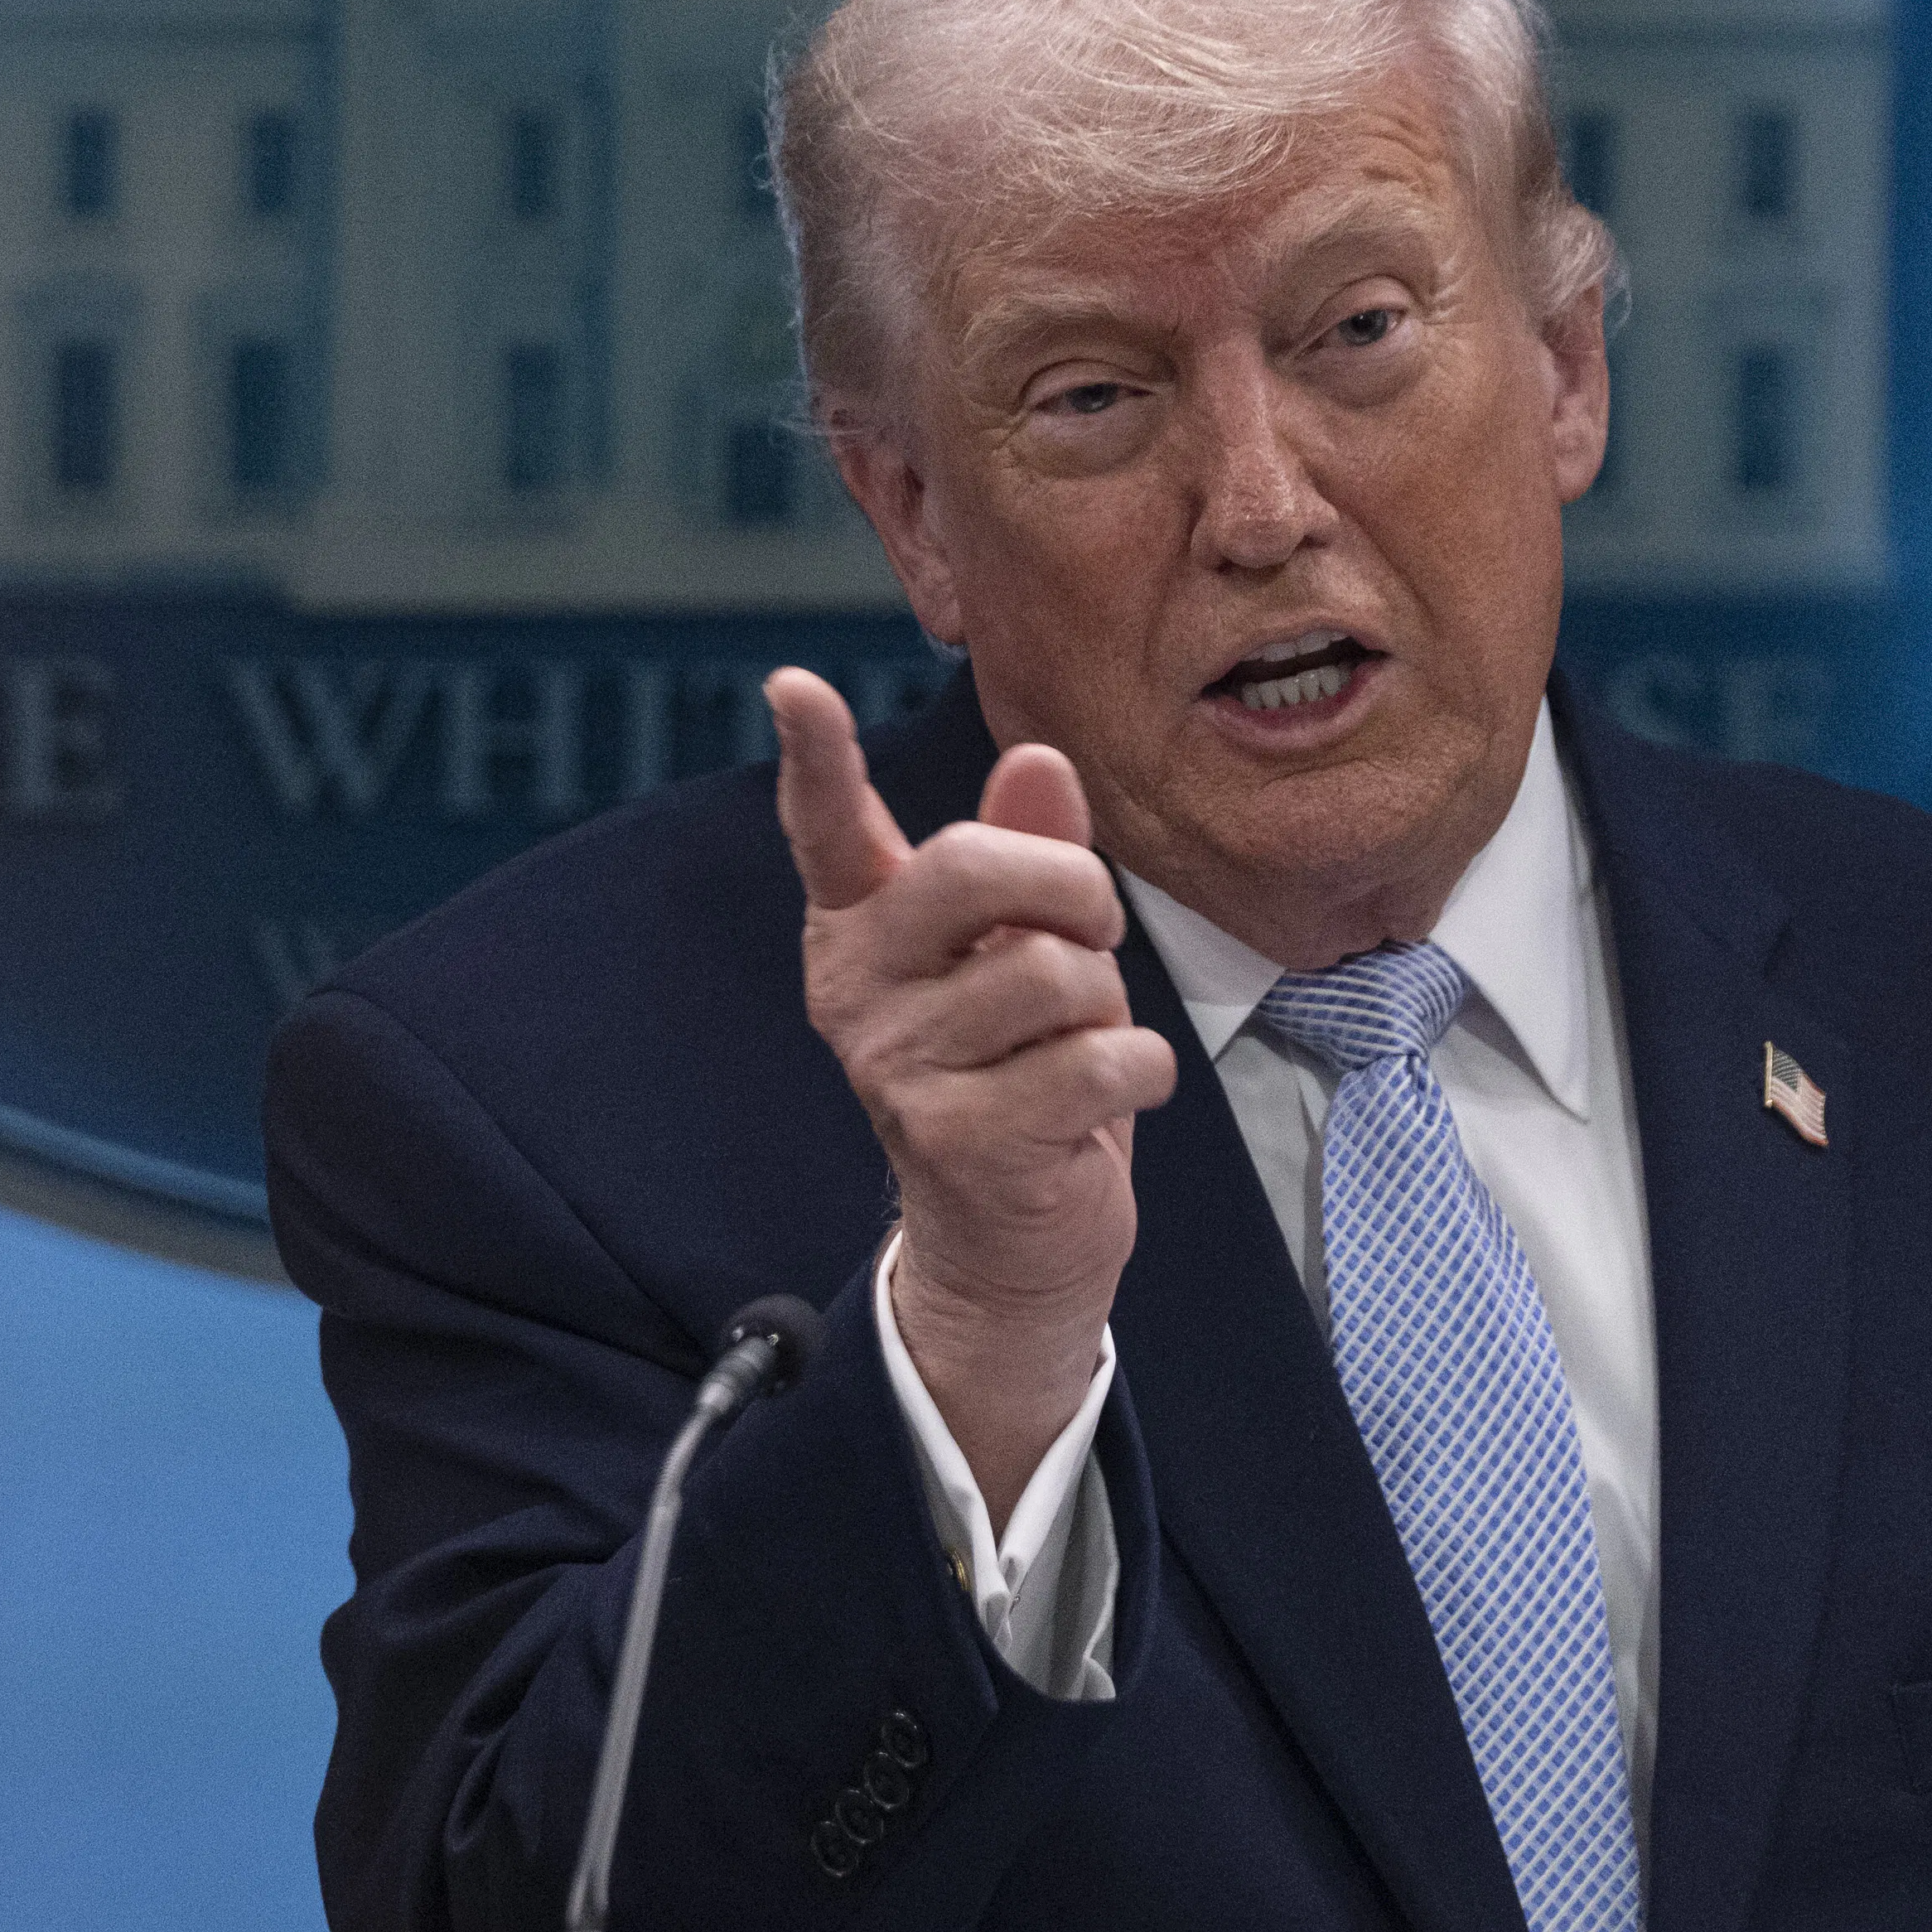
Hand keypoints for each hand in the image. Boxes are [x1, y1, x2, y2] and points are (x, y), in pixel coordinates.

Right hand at [766, 668, 1174, 1529]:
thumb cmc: (1023, 1074)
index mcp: (864, 928)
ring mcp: (898, 1069)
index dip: (814, 756)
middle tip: (1092, 938)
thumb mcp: (1025, 955)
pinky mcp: (960, 1141)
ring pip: (1054, 973)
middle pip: (973, 867)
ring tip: (1078, 1048)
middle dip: (1072, 889)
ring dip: (1107, 1007)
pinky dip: (1138, 1075)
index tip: (794, 685)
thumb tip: (1040, 761)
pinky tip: (1107, 1103)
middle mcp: (858, 990)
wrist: (1011, 1245)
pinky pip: (1098, 1061)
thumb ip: (1030, 855)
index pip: (827, 828)